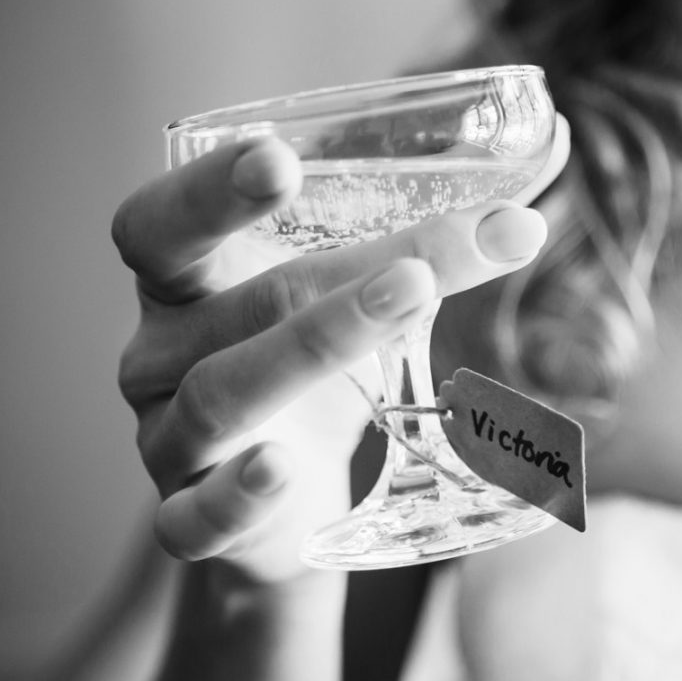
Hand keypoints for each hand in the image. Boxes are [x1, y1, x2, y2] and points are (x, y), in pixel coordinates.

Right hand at [112, 118, 569, 582]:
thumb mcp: (343, 315)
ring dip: (315, 354)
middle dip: (324, 286)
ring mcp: (169, 444)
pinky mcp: (190, 522)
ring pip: (222, 397)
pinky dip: (238, 493)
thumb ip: (411, 261)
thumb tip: (523, 221)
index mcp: (184, 288)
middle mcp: (159, 358)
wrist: (278, 514)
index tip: (279, 157)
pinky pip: (197, 515)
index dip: (209, 193)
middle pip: (224, 307)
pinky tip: (280, 469)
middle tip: (414, 272)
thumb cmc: (306, 384)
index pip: (160, 229)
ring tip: (406, 318)